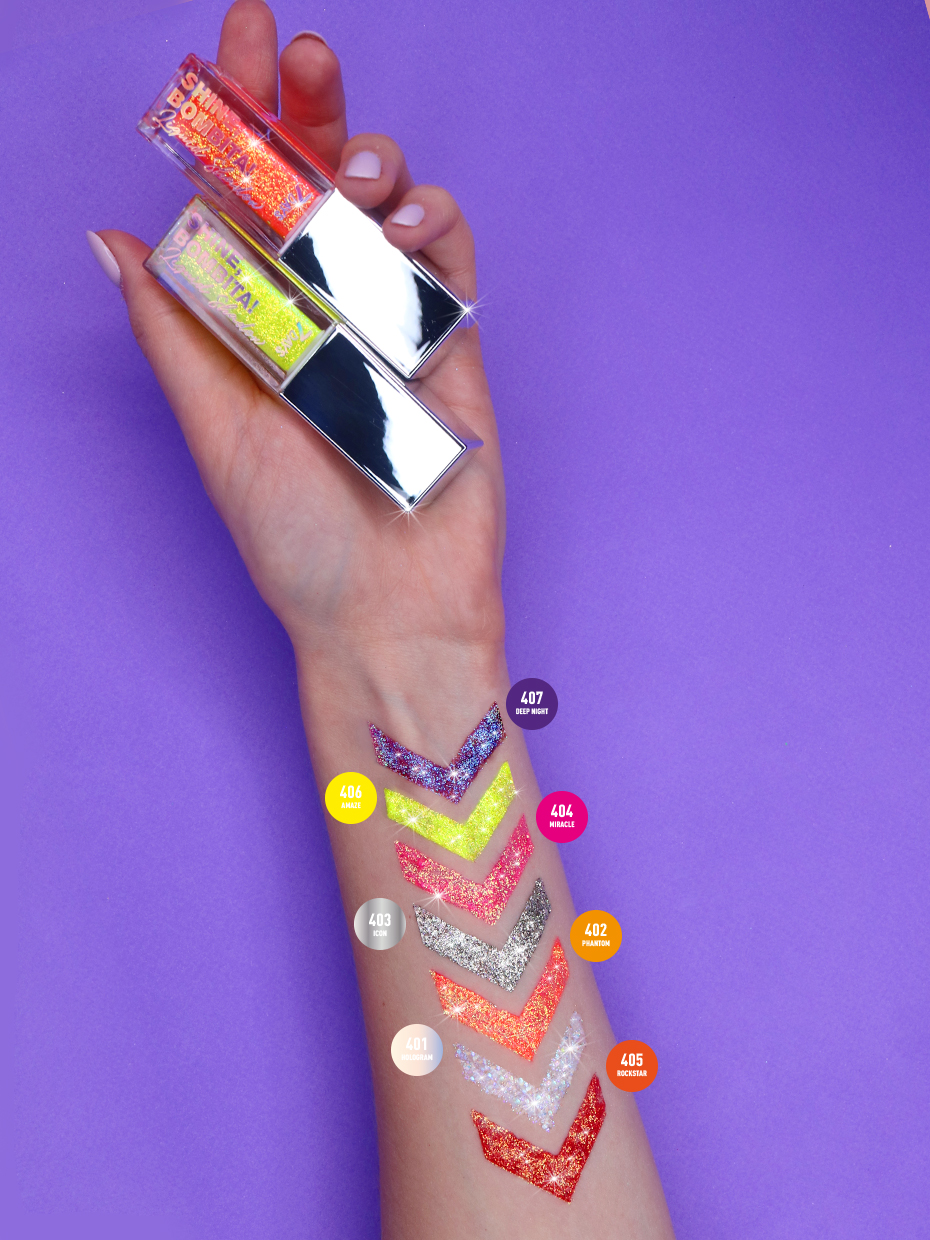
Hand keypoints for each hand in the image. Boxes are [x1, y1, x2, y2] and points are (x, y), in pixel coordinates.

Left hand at [96, 0, 504, 674]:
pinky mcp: (451, 343)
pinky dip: (438, 224)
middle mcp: (318, 311)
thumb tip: (112, 242)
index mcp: (252, 321)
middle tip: (305, 52)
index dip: (236, 116)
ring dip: (375, 166)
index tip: (234, 39)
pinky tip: (413, 230)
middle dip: (311, 107)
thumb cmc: (298, 540)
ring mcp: (388, 323)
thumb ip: (176, 332)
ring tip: (360, 182)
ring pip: (388, 205)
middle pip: (316, 183)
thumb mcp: (215, 432)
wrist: (394, 610)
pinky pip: (450, 259)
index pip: (240, 198)